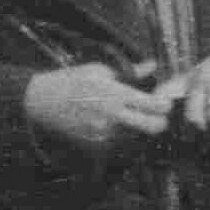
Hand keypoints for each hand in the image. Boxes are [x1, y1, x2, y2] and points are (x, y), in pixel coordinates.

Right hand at [23, 63, 172, 161]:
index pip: (155, 105)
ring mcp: (106, 133)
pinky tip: (110, 122)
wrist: (44, 102)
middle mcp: (114, 116)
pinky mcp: (97, 144)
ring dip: (138, 128)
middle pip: (154, 127)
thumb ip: (131, 72)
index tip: (163, 102)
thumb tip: (152, 65)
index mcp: (116, 94)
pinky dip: (121, 134)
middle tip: (157, 115)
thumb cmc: (73, 81)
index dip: (165, 104)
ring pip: (137, 136)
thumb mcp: (100, 70)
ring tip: (126, 116)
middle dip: (160, 122)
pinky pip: (119, 141)